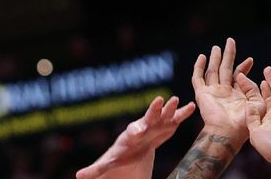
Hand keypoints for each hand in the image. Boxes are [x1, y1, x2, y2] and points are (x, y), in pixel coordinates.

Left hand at [76, 95, 195, 178]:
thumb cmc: (121, 157)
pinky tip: (191, 106)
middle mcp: (142, 128)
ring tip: (175, 99)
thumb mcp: (109, 163)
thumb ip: (96, 169)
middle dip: (152, 110)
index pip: (132, 132)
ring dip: (168, 108)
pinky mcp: (164, 128)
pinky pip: (174, 120)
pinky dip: (182, 113)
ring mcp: (154, 126)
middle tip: (159, 100)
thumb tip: (78, 177)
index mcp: (129, 137)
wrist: (133, 151)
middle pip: (147, 118)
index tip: (138, 130)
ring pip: (161, 116)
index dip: (135, 131)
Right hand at [192, 38, 253, 139]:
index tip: (250, 60)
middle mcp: (224, 92)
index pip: (239, 76)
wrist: (227, 133)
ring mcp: (212, 92)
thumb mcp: (257, 104)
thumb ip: (252, 88)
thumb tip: (241, 75)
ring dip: (214, 58)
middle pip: (225, 68)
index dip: (244, 67)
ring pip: (212, 71)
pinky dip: (198, 67)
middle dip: (228, 55)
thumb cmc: (244, 123)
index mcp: (237, 95)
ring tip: (216, 47)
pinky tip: (202, 57)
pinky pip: (198, 78)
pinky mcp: (201, 94)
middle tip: (230, 41)